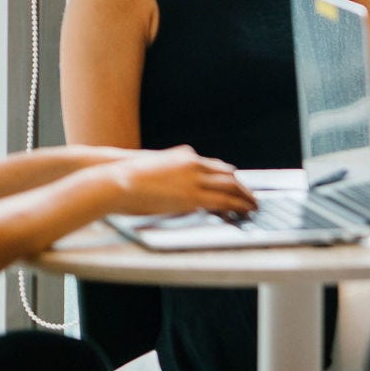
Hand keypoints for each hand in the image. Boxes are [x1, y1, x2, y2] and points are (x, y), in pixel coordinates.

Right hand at [103, 145, 256, 216]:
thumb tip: (174, 177)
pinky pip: (221, 202)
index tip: (238, 183)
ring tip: (252, 206)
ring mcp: (194, 181)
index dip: (230, 176)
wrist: (117, 180)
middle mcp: (195, 165)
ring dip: (244, 198)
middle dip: (242, 187)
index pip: (217, 166)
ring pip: (230, 188)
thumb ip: (171, 167)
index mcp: (186, 157)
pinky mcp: (192, 197)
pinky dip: (234, 207)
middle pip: (229, 176)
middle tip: (252, 197)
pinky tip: (240, 213)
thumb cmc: (129, 176)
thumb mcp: (155, 164)